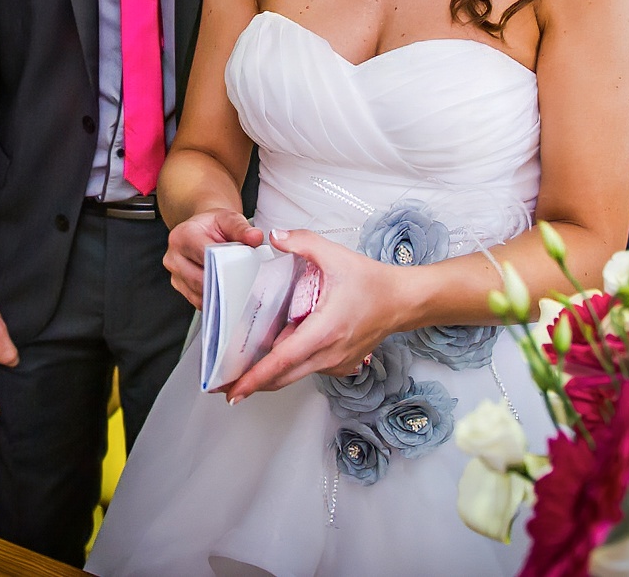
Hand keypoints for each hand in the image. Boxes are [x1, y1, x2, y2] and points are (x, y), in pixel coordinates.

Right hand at [162, 208, 263, 308]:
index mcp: (182, 235)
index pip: (204, 255)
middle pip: (201, 279)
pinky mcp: (180, 287)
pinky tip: (225, 291)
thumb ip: (241, 228)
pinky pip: (199, 301)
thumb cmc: (214, 225)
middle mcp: (174, 256)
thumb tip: (255, 237)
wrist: (202, 229)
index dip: (224, 264)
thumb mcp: (229, 219)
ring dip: (219, 293)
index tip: (241, 269)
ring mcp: (175, 274)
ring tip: (234, 283)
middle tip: (242, 280)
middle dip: (224, 281)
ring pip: (200, 293)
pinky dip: (214, 300)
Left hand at [224, 228, 422, 403]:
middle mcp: (330, 353)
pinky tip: (282, 348)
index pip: (283, 360)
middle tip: (226, 386)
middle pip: (284, 377)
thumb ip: (302, 242)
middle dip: (253, 383)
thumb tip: (274, 237)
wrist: (402, 301)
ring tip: (247, 363)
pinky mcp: (341, 365)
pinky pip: (310, 368)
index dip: (255, 377)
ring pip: (296, 373)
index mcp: (325, 330)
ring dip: (273, 370)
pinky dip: (293, 362)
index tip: (234, 390)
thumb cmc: (371, 282)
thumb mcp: (335, 255)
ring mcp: (337, 363)